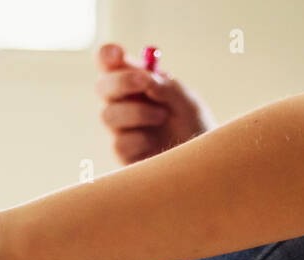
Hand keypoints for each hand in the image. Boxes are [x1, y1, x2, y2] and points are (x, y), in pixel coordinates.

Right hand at [95, 43, 213, 163]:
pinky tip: (154, 143)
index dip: (108, 56)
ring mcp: (121, 129)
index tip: (118, 53)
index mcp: (136, 83)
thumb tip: (145, 80)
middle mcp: (124, 103)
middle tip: (143, 81)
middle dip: (120, 81)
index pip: (111, 64)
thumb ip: (167, 88)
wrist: (202, 161)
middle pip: (102, 87)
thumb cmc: (195, 126)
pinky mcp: (123, 154)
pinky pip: (119, 142)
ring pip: (108, 114)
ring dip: (137, 112)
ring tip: (163, 116)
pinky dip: (139, 139)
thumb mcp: (188, 102)